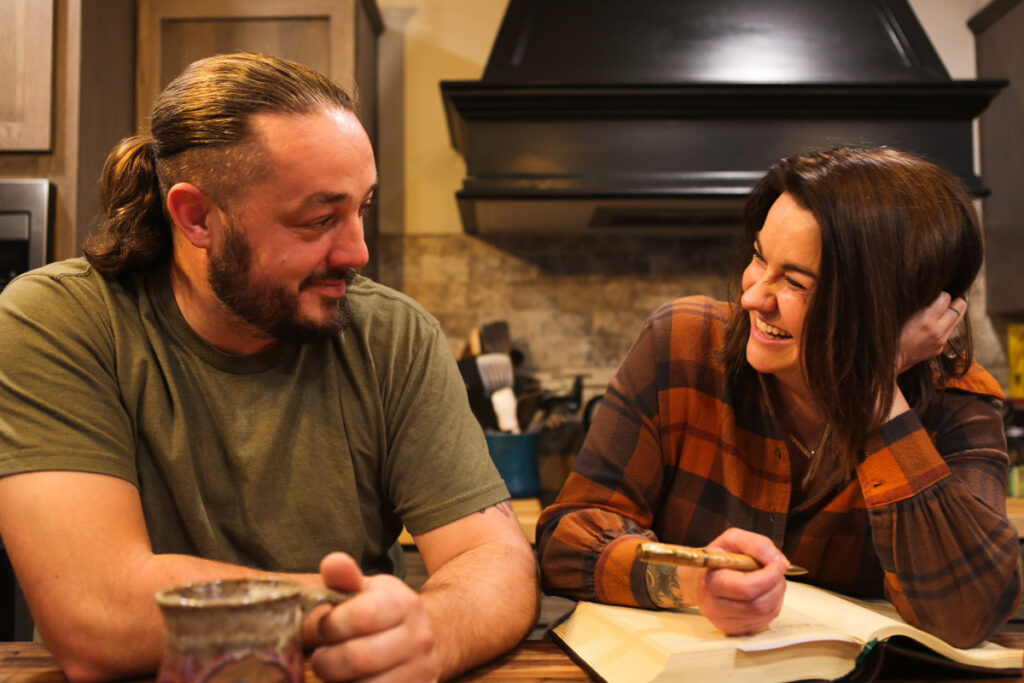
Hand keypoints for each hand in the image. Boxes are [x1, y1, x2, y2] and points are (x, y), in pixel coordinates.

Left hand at [310, 552, 439, 681]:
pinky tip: (353, 680)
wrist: (430, 636)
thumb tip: (332, 562)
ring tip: (337, 671)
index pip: (360, 616)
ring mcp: (421, 670)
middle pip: (358, 657)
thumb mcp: (370, 589)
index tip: (326, 627)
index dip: (331, 625)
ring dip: (340, 682)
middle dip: (328, 660)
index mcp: (405, 604)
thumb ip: (346, 578)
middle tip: (322, 657)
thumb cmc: (388, 612)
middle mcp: (419, 638)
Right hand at [695, 528, 788, 634]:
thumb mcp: (733, 538)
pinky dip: (771, 605)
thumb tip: (780, 563)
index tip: (778, 564)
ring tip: (769, 580)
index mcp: (710, 581)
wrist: (702, 577)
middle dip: (776, 586)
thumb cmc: (719, 556)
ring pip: (765, 614)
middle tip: (776, 571)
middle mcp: (713, 606)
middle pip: (759, 605)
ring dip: (776, 595)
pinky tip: (763, 593)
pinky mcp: (733, 630)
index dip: (770, 576)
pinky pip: (764, 622)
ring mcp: (723, 622)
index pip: (747, 588)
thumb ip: (758, 545)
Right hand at [897, 292, 965, 373]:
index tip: (938, 295)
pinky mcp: (940, 348)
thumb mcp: (904, 315)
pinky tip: (933, 327)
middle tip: (947, 301)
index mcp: (927, 320)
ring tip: (940, 313)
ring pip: (957, 321)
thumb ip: (921, 306)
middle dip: (954, 302)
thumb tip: (934, 296)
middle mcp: (938, 331)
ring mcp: (941, 341)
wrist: (892, 358)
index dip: (942, 294)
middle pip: (960, 308)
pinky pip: (948, 333)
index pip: (946, 298)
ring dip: (951, 315)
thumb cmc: (893, 335)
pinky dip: (944, 327)